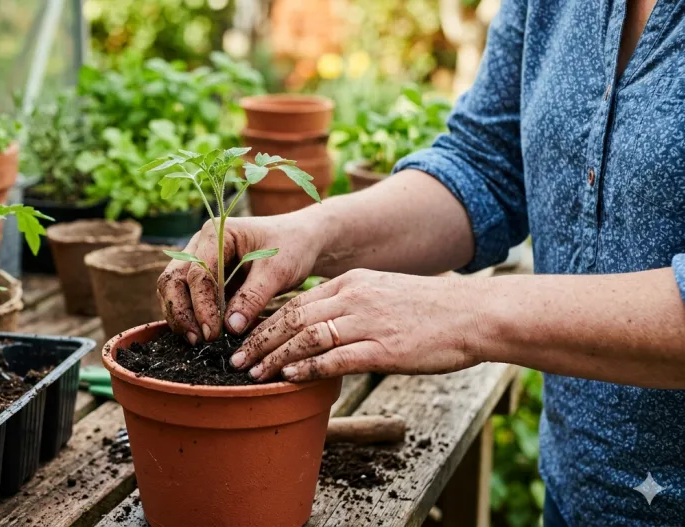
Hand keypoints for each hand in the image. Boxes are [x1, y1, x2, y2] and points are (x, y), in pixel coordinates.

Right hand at [157, 214, 323, 343]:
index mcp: (216, 234)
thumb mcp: (278, 271)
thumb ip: (253, 297)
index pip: (198, 273)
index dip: (201, 305)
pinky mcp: (205, 278)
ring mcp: (199, 260)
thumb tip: (231, 328)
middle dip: (181, 311)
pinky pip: (187, 297)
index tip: (212, 333)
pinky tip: (200, 335)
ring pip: (174, 289)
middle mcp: (200, 244)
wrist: (303, 241)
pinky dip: (190, 316)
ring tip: (197, 341)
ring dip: (181, 316)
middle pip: (173, 279)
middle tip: (198, 340)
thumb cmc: (293, 248)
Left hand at [229, 269, 486, 381]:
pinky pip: (336, 357)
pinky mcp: (384, 348)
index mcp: (352, 282)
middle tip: (236, 360)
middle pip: (293, 317)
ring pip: (307, 336)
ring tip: (253, 373)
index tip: (245, 338)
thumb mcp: (384, 294)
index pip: (297, 302)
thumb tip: (323, 330)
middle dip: (259, 339)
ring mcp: (368, 322)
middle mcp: (354, 297)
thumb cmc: (432, 310)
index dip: (265, 321)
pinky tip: (289, 377)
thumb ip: (352, 306)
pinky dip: (308, 367)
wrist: (475, 314)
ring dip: (275, 356)